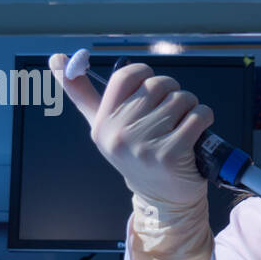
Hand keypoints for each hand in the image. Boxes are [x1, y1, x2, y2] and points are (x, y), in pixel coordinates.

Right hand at [48, 53, 212, 206]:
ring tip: (183, 126)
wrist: (163, 201)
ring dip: (190, 107)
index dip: (146, 76)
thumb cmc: (139, 157)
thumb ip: (81, 94)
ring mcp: (144, 145)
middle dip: (173, 94)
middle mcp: (119, 134)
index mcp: (102, 123)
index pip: (125, 76)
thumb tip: (55, 58)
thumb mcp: (106, 128)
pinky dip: (204, 118)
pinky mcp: (171, 154)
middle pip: (158, 85)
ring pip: (181, 98)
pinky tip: (197, 132)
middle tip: (172, 115)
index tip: (152, 90)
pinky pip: (198, 115)